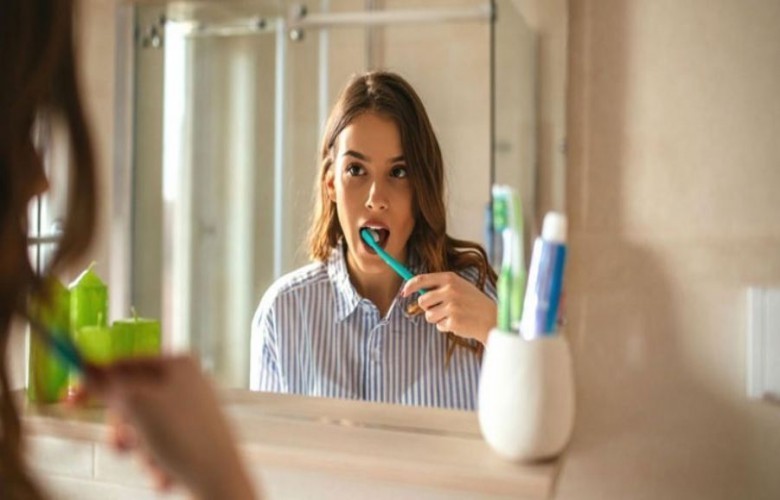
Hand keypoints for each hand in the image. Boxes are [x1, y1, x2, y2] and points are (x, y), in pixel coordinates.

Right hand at [84, 356, 255, 499]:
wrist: (220, 480)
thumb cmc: (185, 438)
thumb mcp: (135, 405)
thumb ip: (106, 385)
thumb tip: (85, 368)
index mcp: (178, 363)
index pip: (125, 364)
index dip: (95, 382)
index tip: (71, 401)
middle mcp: (189, 381)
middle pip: (132, 398)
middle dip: (123, 428)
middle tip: (120, 444)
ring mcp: (193, 409)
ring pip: (142, 426)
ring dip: (139, 449)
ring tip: (153, 460)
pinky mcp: (195, 436)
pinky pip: (159, 444)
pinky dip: (155, 460)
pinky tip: (166, 472)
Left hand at [402, 272, 495, 344]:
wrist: (491, 318)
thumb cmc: (472, 302)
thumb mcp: (459, 286)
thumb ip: (440, 286)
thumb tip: (415, 287)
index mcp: (450, 278)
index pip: (421, 279)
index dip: (409, 286)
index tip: (403, 293)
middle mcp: (450, 290)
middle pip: (422, 301)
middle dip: (428, 307)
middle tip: (442, 308)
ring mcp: (452, 306)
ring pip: (428, 316)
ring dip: (437, 318)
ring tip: (453, 315)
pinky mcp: (453, 321)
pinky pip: (438, 326)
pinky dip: (446, 327)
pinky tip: (458, 323)